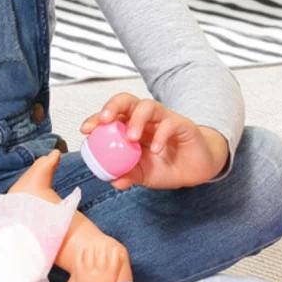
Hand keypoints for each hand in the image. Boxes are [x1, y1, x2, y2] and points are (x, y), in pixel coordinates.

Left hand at [74, 233, 131, 281]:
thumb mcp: (114, 277)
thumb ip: (119, 264)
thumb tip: (120, 252)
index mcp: (110, 275)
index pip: (114, 260)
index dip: (114, 252)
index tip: (113, 248)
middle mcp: (99, 273)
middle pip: (102, 256)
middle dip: (102, 248)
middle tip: (102, 244)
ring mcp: (89, 272)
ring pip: (90, 255)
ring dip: (92, 248)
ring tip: (93, 245)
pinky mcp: (79, 272)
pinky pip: (80, 258)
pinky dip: (82, 251)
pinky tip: (84, 248)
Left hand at [78, 94, 227, 191]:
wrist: (195, 170)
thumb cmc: (167, 166)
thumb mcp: (143, 175)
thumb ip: (128, 175)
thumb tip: (113, 180)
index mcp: (131, 127)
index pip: (112, 115)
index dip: (96, 118)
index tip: (86, 129)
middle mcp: (146, 119)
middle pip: (127, 100)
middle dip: (113, 106)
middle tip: (104, 120)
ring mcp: (164, 119)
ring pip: (148, 106)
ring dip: (136, 119)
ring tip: (131, 138)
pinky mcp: (182, 124)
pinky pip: (170, 123)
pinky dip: (161, 135)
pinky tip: (156, 149)